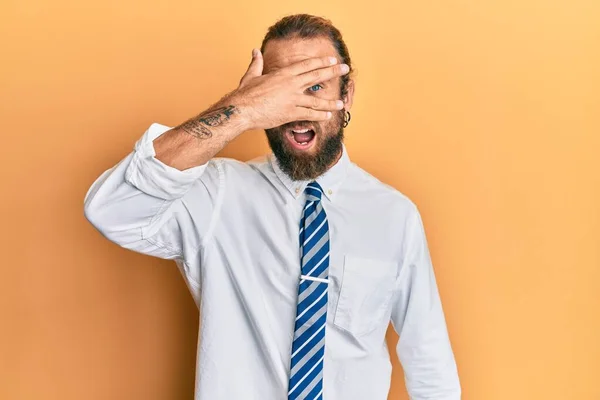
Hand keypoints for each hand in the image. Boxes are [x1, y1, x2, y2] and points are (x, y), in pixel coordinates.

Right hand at [229, 49, 349, 130]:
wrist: (242, 110)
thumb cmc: (245, 94)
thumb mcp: (251, 75)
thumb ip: (256, 63)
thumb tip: (255, 51)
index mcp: (283, 74)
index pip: (307, 65)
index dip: (321, 62)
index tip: (332, 59)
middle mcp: (291, 84)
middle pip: (317, 76)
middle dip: (333, 71)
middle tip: (346, 68)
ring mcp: (292, 99)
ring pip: (316, 100)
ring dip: (330, 102)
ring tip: (341, 103)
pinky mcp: (291, 113)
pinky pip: (309, 114)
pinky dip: (319, 115)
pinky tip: (328, 116)